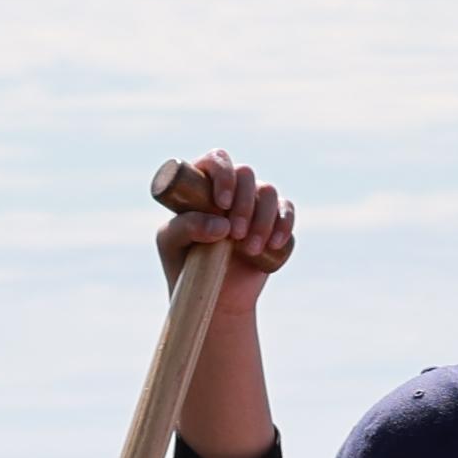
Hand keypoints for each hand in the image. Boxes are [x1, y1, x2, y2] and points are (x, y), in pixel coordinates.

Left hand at [158, 154, 297, 302]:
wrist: (215, 297)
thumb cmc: (185, 265)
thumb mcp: (171, 244)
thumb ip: (184, 228)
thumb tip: (221, 223)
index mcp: (202, 184)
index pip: (216, 160)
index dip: (224, 175)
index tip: (222, 204)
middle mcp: (230, 189)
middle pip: (245, 174)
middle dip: (244, 204)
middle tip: (235, 235)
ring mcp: (254, 204)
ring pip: (268, 192)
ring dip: (263, 219)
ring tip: (250, 250)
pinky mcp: (274, 222)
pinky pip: (286, 211)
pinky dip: (284, 225)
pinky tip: (274, 244)